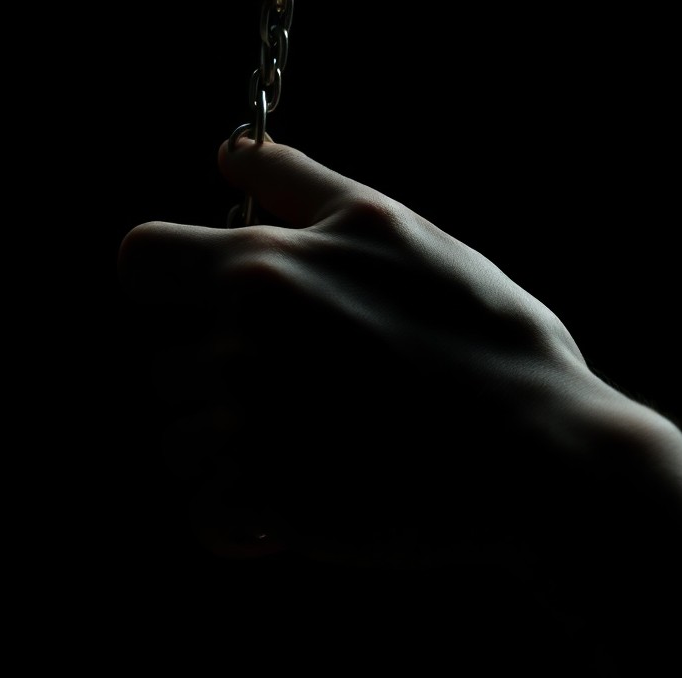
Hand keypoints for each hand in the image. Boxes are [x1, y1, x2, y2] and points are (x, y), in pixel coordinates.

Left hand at [118, 138, 665, 567]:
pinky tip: (297, 503)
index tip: (213, 300)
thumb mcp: (397, 230)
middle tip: (309, 390)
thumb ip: (297, 183)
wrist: (541, 455)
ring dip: (229, 451)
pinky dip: (242, 518)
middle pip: (165, 365)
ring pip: (183, 445)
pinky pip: (207, 516)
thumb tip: (226, 155)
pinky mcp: (270, 509)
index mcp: (261, 270)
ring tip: (314, 447)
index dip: (171, 279)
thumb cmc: (480, 334)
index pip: (140, 260)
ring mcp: (250, 433)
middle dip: (217, 378)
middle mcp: (238, 349)